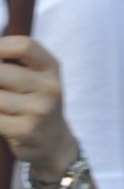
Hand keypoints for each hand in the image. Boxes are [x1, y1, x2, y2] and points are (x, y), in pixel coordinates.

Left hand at [0, 36, 75, 173]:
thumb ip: (10, 62)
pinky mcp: (26, 130)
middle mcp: (50, 87)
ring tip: (3, 106)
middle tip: (1, 90)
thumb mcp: (34, 76)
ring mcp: (39, 110)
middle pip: (0, 72)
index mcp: (51, 68)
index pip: (23, 46)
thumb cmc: (33, 101)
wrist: (53, 142)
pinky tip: (2, 119)